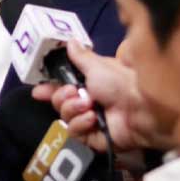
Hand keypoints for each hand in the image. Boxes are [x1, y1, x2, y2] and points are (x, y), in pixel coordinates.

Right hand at [33, 40, 174, 152]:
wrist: (141, 108)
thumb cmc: (121, 82)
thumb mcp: (97, 65)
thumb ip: (79, 57)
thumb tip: (69, 41)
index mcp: (89, 84)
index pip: (62, 87)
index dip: (49, 89)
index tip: (38, 90)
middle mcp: (88, 102)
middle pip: (60, 103)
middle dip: (62, 97)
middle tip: (73, 92)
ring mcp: (91, 121)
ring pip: (65, 118)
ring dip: (73, 109)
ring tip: (89, 105)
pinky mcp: (93, 138)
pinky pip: (75, 132)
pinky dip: (81, 124)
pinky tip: (93, 119)